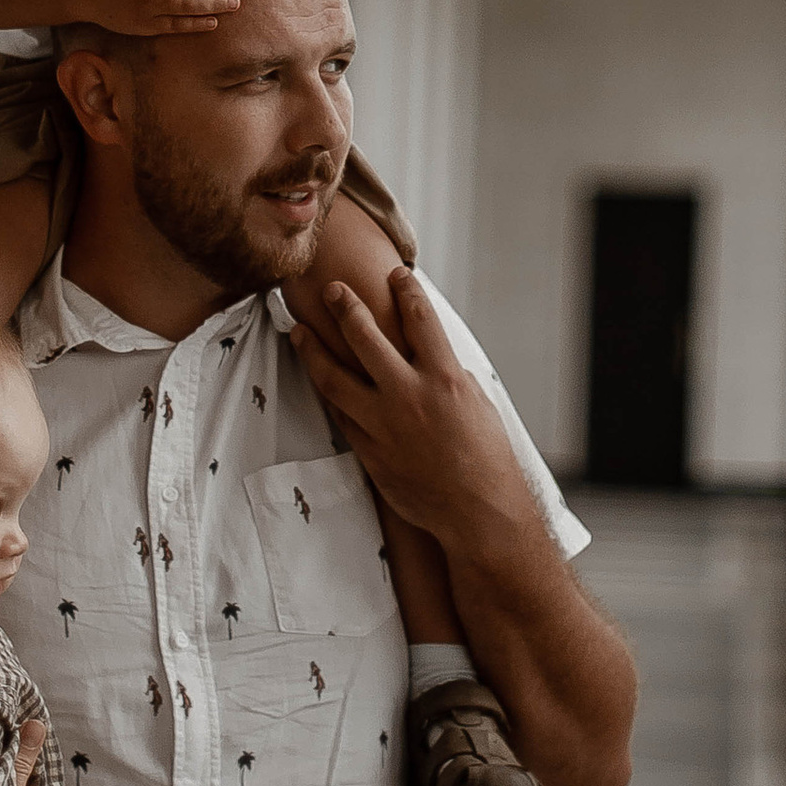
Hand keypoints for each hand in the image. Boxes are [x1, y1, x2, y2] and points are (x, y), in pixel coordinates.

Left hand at [288, 267, 519, 545]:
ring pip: (335, 376)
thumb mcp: (476, 401)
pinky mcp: (369, 449)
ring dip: (313, 350)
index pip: (420, 318)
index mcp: (445, 378)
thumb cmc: (486, 457)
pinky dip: (326, 392)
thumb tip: (425, 349)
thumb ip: (445, 371)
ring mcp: (384, 423)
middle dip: (345, 306)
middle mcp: (410, 395)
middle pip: (366, 336)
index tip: (394, 274)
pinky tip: (316, 378)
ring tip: (298, 332)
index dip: (406, 289)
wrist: (477, 511)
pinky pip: (339, 413)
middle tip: (331, 288)